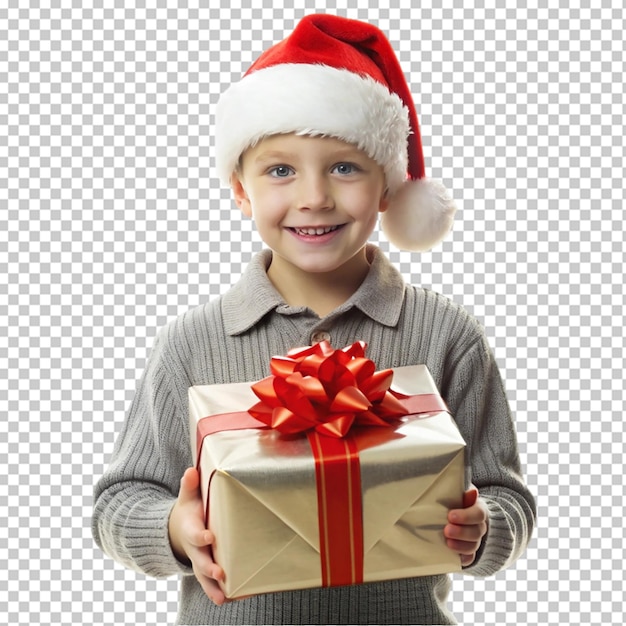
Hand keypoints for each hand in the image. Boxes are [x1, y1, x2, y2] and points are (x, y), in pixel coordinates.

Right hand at [168, 467, 225, 604]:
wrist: (178, 530)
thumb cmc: (190, 510)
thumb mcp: (187, 496)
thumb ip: (189, 485)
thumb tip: (191, 471)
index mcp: (190, 528)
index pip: (194, 533)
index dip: (201, 536)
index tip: (210, 536)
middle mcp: (194, 549)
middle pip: (200, 560)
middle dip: (209, 567)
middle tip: (220, 573)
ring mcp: (200, 561)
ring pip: (204, 578)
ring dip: (212, 588)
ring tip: (223, 598)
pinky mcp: (207, 570)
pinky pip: (212, 584)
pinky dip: (223, 592)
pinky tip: (237, 598)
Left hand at [444, 487, 487, 566]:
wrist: (453, 514)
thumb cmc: (454, 500)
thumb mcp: (458, 494)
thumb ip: (463, 494)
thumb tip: (472, 492)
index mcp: (478, 509)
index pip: (478, 514)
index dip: (466, 516)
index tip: (451, 516)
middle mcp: (479, 526)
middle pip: (477, 532)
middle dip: (462, 532)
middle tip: (447, 530)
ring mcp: (475, 540)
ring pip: (474, 546)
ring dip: (461, 546)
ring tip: (448, 543)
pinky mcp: (468, 552)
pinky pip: (470, 559)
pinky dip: (463, 559)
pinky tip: (455, 557)